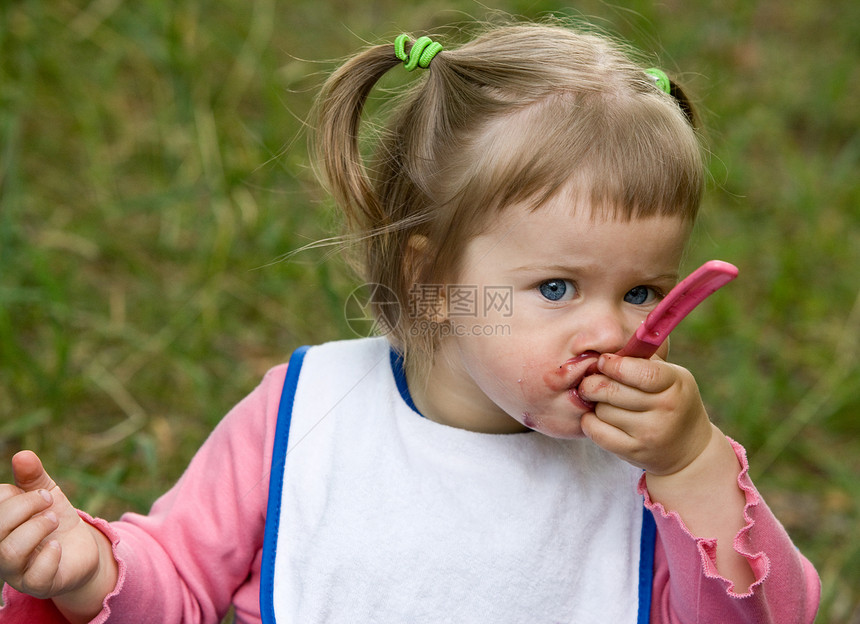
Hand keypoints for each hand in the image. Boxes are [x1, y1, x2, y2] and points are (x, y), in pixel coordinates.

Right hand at [0, 451, 115, 620]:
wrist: (81, 549)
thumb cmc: (55, 520)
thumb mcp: (47, 494)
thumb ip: (33, 477)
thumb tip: (23, 455)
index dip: (14, 496)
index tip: (41, 492)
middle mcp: (0, 549)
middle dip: (24, 507)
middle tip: (48, 502)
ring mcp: (16, 570)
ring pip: (9, 552)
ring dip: (36, 529)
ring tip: (53, 520)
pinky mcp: (38, 585)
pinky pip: (35, 575)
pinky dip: (49, 556)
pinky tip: (58, 546)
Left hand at [578, 353, 712, 475]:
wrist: (688, 449)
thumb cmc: (672, 401)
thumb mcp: (670, 376)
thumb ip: (642, 360)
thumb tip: (607, 347)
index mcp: (675, 384)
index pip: (640, 372)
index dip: (614, 365)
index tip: (603, 361)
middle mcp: (665, 409)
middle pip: (612, 391)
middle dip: (593, 382)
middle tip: (591, 380)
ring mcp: (649, 433)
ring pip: (601, 410)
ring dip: (594, 403)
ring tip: (603, 400)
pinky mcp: (633, 451)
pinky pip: (596, 430)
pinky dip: (589, 421)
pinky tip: (597, 416)